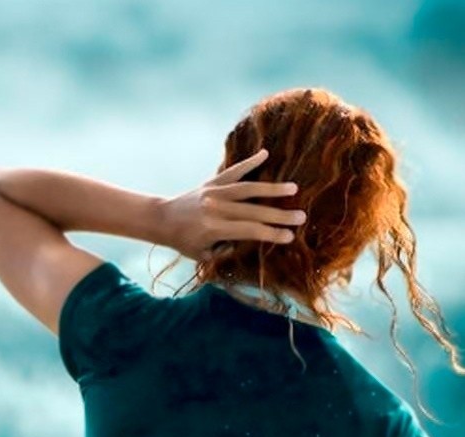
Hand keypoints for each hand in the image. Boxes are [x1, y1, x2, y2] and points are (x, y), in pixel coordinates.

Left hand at [156, 147, 305, 263]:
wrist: (162, 219)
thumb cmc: (185, 242)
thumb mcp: (204, 255)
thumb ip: (227, 249)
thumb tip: (252, 239)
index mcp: (214, 229)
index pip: (249, 231)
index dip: (271, 234)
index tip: (290, 236)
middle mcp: (215, 208)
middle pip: (254, 211)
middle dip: (279, 215)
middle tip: (302, 216)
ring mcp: (214, 193)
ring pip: (248, 188)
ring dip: (271, 187)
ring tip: (293, 187)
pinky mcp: (212, 183)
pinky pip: (233, 171)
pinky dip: (249, 162)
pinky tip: (265, 153)